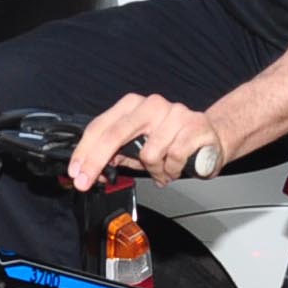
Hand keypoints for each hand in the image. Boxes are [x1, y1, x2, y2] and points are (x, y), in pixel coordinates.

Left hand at [67, 94, 225, 189]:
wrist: (212, 137)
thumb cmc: (173, 141)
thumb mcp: (138, 147)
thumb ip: (115, 154)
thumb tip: (90, 168)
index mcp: (134, 106)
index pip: (101, 126)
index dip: (84, 151)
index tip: (75, 172)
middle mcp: (152, 105)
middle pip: (115, 134)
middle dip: (95, 161)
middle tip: (85, 182)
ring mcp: (174, 114)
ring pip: (148, 153)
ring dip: (153, 169)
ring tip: (162, 169)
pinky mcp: (194, 127)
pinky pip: (172, 158)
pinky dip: (171, 170)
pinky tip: (176, 167)